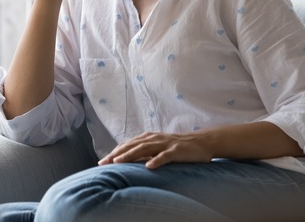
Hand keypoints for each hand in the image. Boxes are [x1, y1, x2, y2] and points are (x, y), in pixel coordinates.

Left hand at [98, 132, 213, 168]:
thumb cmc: (178, 147)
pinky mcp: (176, 151)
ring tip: (119, 162)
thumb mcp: (159, 147)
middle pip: (132, 145)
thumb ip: (145, 152)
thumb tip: (128, 160)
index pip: (128, 144)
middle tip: (104, 163)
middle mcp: (155, 138)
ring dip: (130, 155)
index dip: (115, 152)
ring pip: (144, 148)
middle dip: (117, 154)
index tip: (103, 161)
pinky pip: (165, 156)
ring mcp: (165, 144)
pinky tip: (149, 166)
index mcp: (149, 138)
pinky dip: (156, 160)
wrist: (201, 142)